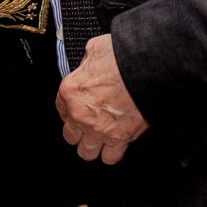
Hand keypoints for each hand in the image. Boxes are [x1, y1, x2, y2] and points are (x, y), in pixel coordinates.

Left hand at [55, 34, 149, 164]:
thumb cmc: (122, 57)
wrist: (146, 69)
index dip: (69, 110)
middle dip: (78, 132)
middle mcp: (80, 114)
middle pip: (70, 136)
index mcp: (70, 91)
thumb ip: (87, 62)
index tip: (77, 109)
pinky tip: (115, 144)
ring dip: (93, 146)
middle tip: (88, 126)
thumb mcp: (95, 49)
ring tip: (101, 139)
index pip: (60, 109)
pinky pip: (110, 157)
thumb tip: (91, 64)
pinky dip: (112, 153)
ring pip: (86, 152)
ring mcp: (98, 129)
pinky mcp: (119, 138)